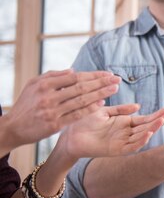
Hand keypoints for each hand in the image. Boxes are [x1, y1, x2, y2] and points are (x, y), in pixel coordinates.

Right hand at [3, 69, 119, 147]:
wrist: (14, 127)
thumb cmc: (26, 104)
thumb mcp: (34, 85)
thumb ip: (53, 76)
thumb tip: (74, 70)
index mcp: (44, 84)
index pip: (75, 77)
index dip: (93, 75)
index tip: (108, 73)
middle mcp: (48, 96)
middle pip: (81, 87)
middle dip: (101, 82)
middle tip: (117, 79)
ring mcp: (52, 111)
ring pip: (81, 100)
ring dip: (100, 94)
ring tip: (114, 89)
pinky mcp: (55, 124)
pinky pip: (76, 115)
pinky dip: (90, 109)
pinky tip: (102, 104)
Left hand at [60, 104, 163, 159]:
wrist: (69, 136)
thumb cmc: (84, 122)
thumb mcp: (105, 111)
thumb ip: (121, 109)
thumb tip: (138, 106)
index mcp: (124, 123)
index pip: (144, 119)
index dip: (156, 115)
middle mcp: (125, 133)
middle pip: (146, 126)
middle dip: (158, 120)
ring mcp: (122, 142)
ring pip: (141, 136)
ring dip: (152, 129)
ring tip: (162, 121)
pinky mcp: (116, 150)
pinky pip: (131, 146)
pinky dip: (140, 140)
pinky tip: (148, 133)